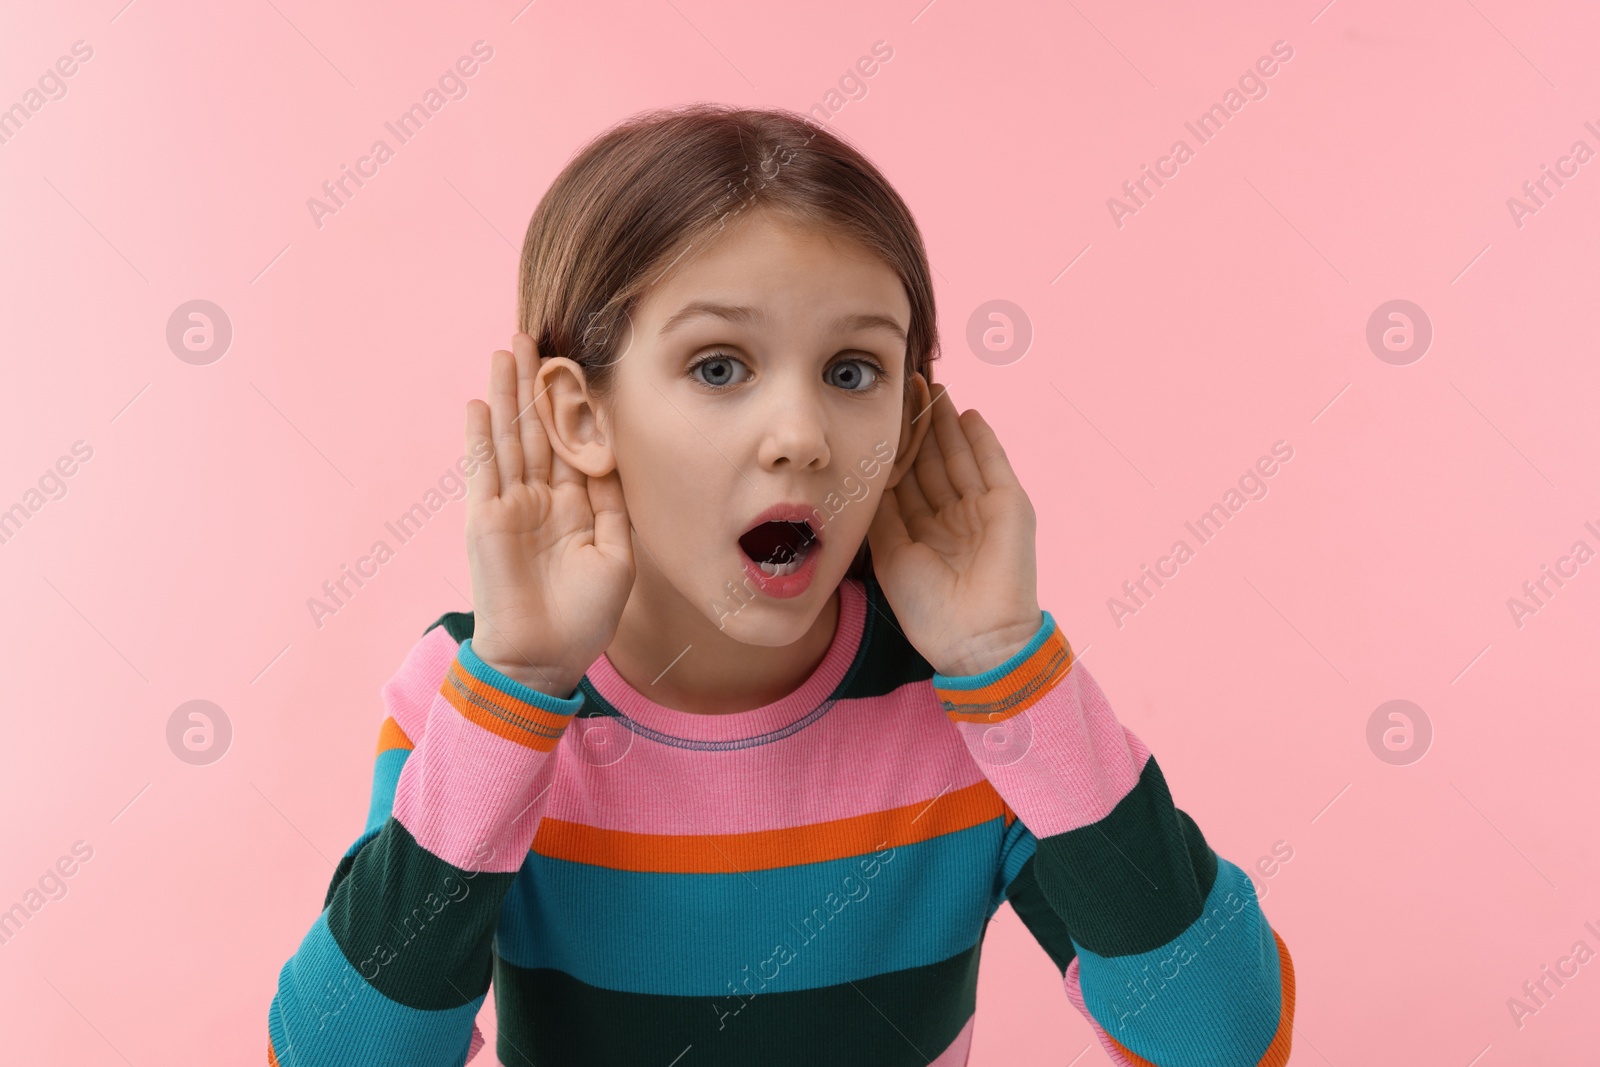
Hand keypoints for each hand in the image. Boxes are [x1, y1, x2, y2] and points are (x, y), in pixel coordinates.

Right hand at [463, 333, 634, 696]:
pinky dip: (481, 435)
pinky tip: (479, 402)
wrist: (543, 659)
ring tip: (505, 350)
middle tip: (531, 336)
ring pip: (509, 437)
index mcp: (574, 506)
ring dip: (506, 394)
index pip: (571, 443)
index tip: (574, 363)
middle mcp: (541, 498)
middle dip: (534, 383)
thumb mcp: (616, 554)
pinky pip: (483, 469)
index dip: (571, 405)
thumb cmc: (584, 617)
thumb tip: (614, 459)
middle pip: (536, 428)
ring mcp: (510, 505)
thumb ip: (614, 504)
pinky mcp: (486, 519)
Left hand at [867, 385, 1041, 677]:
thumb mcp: (891, 553)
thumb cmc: (927, 607)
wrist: (975, 637)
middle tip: (906, 386)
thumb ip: (882, 512)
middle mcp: (953, 516)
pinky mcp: (1009, 505)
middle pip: (933, 460)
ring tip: (931, 388)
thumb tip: (870, 474)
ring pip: (959, 456)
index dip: (895, 448)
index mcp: (924, 530)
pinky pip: (993, 464)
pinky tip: (966, 413)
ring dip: (947, 422)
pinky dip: (981, 438)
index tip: (881, 416)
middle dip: (921, 425)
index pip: (908, 478)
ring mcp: (983, 509)